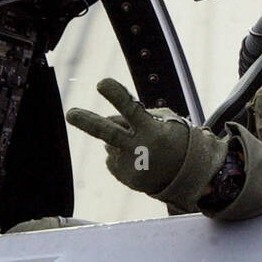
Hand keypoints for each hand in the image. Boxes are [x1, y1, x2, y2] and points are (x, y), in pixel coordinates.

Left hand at [66, 78, 230, 212]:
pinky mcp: (126, 178)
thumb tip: (108, 119)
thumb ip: (136, 117)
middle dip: (88, 122)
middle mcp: (141, 149)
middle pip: (109, 133)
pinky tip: (140, 158)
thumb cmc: (177, 140)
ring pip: (110, 143)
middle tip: (71, 113)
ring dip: (120, 140)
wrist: (190, 176)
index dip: (116, 95)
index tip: (102, 83)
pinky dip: (121, 154)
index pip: (131, 109)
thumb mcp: (165, 121)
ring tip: (143, 146)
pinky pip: (113, 159)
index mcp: (153, 131)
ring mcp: (132, 166)